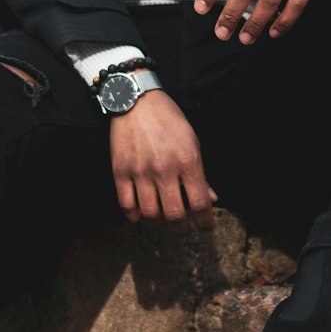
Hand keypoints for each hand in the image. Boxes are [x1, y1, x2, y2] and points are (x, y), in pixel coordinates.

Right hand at [109, 88, 216, 230]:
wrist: (135, 100)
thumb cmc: (168, 119)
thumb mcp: (192, 141)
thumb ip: (200, 173)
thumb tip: (210, 197)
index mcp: (187, 161)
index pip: (200, 203)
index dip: (205, 222)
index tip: (206, 229)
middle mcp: (164, 169)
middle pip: (174, 215)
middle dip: (182, 229)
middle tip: (184, 231)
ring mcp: (140, 171)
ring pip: (150, 214)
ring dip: (159, 224)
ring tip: (163, 221)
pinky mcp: (120, 171)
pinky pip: (127, 205)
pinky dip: (135, 217)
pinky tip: (141, 216)